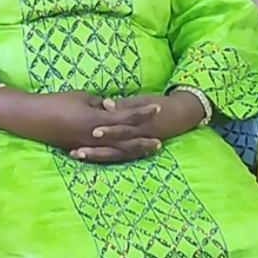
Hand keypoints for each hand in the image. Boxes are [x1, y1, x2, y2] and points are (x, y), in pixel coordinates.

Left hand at [70, 91, 205, 163]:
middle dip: (95, 150)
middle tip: (75, 151)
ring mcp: (136, 145)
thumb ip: (124, 105)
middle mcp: (136, 138)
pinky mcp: (135, 149)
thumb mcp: (143, 100)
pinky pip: (118, 157)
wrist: (182, 114)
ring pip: (113, 155)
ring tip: (76, 155)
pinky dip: (103, 157)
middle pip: (114, 146)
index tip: (87, 132)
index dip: (105, 131)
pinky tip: (86, 157)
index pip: (119, 128)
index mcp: (139, 123)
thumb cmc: (161, 104)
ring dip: (95, 156)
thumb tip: (106, 104)